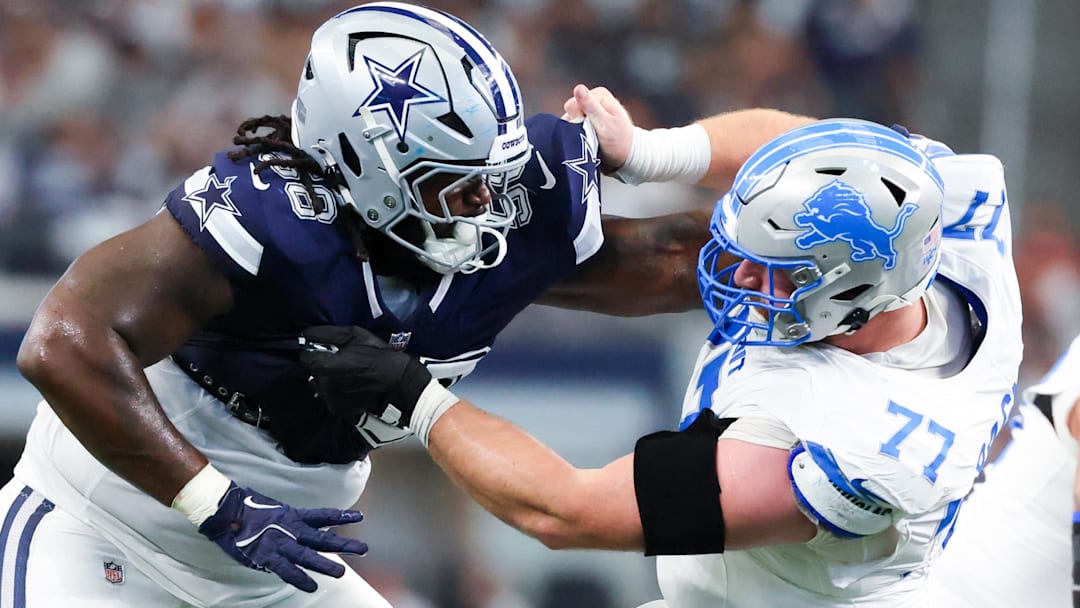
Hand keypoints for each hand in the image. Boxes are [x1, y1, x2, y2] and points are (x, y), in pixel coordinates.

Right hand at [198, 482, 367, 592]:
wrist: (226, 510)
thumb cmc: (247, 506)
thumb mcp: (274, 508)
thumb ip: (288, 519)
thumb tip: (300, 526)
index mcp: (293, 515)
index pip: (323, 515)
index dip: (341, 516)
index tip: (359, 516)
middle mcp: (291, 529)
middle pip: (323, 539)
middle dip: (344, 545)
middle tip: (363, 549)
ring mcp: (281, 543)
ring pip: (308, 556)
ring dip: (325, 565)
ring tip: (341, 572)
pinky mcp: (267, 556)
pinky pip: (287, 570)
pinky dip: (300, 579)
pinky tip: (311, 587)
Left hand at [300, 325, 431, 428]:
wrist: (399, 385)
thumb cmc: (379, 356)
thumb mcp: (356, 335)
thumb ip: (327, 334)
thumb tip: (306, 333)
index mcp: (324, 365)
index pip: (304, 357)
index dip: (315, 351)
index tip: (328, 349)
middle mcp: (322, 384)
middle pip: (312, 371)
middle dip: (323, 365)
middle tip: (344, 361)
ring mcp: (329, 399)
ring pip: (320, 385)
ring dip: (329, 379)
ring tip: (350, 375)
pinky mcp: (337, 410)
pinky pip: (330, 397)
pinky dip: (337, 392)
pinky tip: (353, 387)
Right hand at [561, 83, 634, 169]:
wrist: (627, 157)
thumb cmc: (619, 140)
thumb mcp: (605, 123)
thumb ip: (590, 106)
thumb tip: (578, 88)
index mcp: (599, 95)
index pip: (574, 103)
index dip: (576, 117)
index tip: (586, 127)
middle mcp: (593, 101)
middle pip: (571, 112)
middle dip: (575, 124)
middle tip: (588, 134)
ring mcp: (589, 113)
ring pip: (570, 120)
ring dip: (574, 132)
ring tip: (587, 140)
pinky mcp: (586, 124)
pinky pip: (572, 128)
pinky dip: (574, 136)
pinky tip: (582, 142)